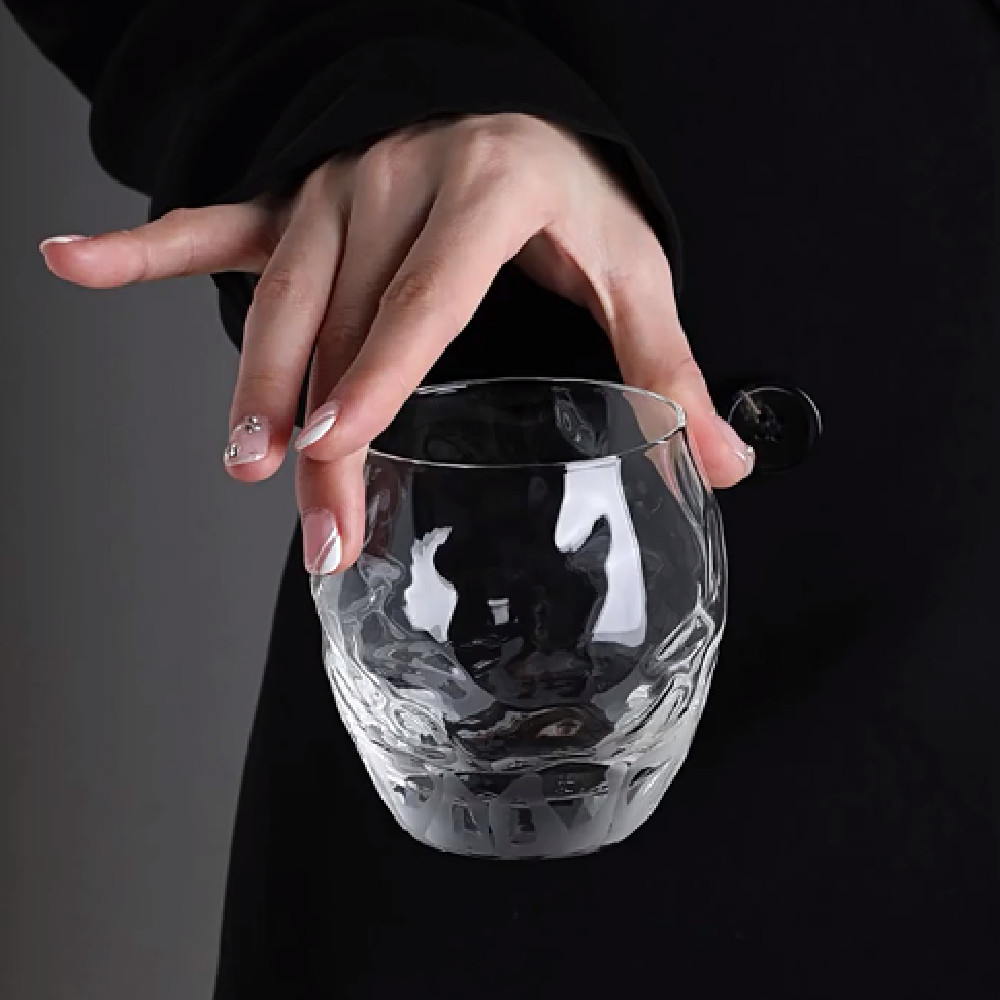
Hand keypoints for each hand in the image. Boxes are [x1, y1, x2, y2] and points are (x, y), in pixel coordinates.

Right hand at [39, 112, 754, 575]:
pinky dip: (148, 249)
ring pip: (280, 294)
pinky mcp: (298, 193)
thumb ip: (668, 364)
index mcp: (490, 190)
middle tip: (315, 527)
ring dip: (255, 383)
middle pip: (343, 319)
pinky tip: (74, 260)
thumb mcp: (629, 266)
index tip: (337, 435)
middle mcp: (397, 176)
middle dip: (320, 425)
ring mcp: (336, 181)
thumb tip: (725, 467)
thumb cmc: (570, 189)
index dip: (382, 366)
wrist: (509, 104)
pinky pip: (219, 223)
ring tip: (244, 463)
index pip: (427, 292)